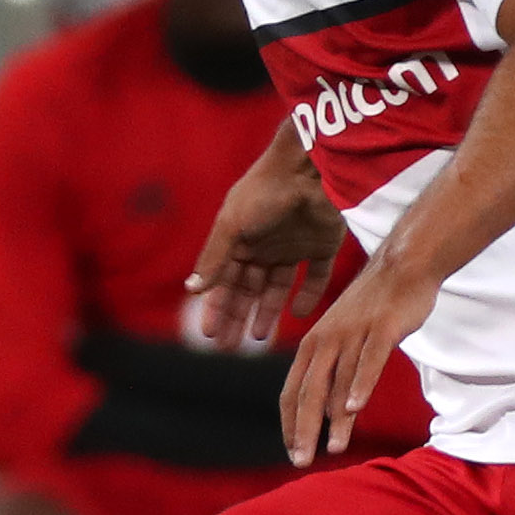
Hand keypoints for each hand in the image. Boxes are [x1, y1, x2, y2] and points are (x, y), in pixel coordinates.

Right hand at [184, 145, 347, 349]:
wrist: (311, 168)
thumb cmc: (265, 191)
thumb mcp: (232, 225)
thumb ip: (215, 258)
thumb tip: (191, 290)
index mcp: (239, 239)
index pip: (224, 281)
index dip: (216, 307)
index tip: (209, 334)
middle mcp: (264, 245)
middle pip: (247, 289)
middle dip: (236, 316)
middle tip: (229, 346)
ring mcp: (293, 246)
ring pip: (277, 287)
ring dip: (267, 311)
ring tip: (259, 336)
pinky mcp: (323, 245)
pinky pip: (314, 277)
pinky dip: (308, 295)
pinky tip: (299, 313)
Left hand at [279, 259, 434, 466]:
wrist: (403, 266)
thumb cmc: (375, 308)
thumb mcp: (345, 338)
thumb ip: (336, 371)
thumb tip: (331, 411)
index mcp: (313, 344)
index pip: (292, 391)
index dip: (289, 424)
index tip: (292, 451)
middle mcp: (326, 340)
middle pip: (308, 392)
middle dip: (303, 429)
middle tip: (301, 460)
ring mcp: (353, 334)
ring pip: (339, 382)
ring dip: (335, 418)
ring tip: (333, 448)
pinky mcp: (381, 328)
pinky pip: (369, 361)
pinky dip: (361, 385)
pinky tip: (357, 409)